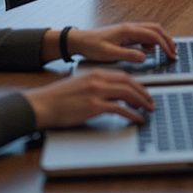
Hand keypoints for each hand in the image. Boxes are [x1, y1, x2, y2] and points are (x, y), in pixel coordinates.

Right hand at [24, 70, 155, 128]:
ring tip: (148, 110)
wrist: (41, 105)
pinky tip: (137, 119)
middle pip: (129, 83)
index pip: (124, 76)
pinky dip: (132, 114)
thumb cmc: (57, 98)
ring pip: (127, 94)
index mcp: (95, 73)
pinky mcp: (93, 107)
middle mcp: (98, 80)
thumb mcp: (79, 84)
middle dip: (143, 93)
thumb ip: (95, 86)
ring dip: (141, 102)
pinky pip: (119, 109)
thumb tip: (110, 94)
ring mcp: (96, 93)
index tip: (144, 92)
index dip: (137, 85)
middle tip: (151, 102)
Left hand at [67, 23, 176, 63]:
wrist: (80, 41)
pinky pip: (144, 35)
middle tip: (174, 53)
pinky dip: (152, 41)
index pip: (153, 36)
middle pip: (156, 29)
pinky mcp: (126, 34)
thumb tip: (144, 57)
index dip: (165, 45)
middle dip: (168, 40)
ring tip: (167, 52)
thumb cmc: (91, 47)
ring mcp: (129, 30)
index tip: (171, 55)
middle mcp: (130, 27)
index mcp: (128, 31)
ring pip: (151, 31)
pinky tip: (150, 51)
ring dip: (161, 40)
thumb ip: (128, 55)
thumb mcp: (109, 54)